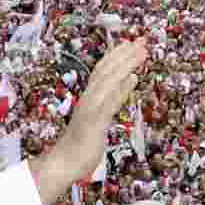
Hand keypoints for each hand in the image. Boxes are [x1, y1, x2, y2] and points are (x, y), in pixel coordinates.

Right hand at [31, 40, 147, 204]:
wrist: (62, 164)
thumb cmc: (80, 146)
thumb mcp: (100, 119)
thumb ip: (113, 100)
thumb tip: (129, 81)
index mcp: (89, 98)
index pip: (102, 71)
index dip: (117, 55)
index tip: (132, 43)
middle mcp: (88, 99)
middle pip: (105, 70)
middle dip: (124, 54)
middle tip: (141, 40)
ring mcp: (89, 109)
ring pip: (107, 81)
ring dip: (124, 64)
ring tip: (141, 52)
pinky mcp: (93, 122)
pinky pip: (108, 102)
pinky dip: (120, 89)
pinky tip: (132, 79)